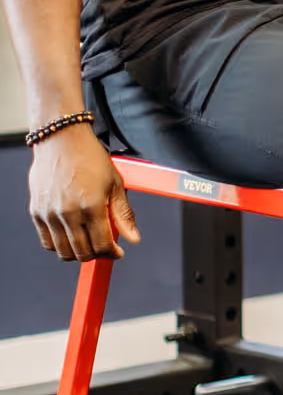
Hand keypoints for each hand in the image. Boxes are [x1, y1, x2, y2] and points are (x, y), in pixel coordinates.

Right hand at [29, 124, 140, 260]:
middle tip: (103, 248)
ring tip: (87, 243)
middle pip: (83, 252)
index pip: (102, 245)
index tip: (117, 253)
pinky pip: (47, 242)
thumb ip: (123, 214)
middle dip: (97, 255)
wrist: (61, 139)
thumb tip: (134, 239)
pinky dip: (59, 245)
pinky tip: (70, 236)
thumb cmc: (90, 158)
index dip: (112, 254)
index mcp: (91, 205)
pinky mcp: (36, 211)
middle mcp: (68, 212)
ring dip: (78, 253)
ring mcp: (50, 213)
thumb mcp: (115, 184)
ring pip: (64, 251)